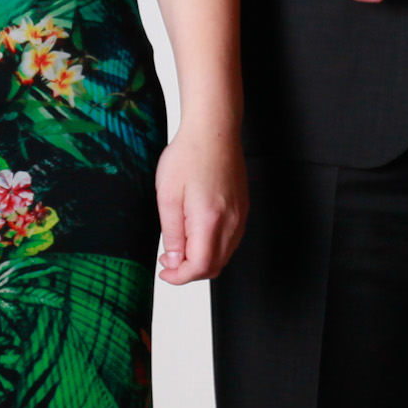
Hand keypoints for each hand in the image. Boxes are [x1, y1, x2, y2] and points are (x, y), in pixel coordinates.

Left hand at [156, 129, 248, 283]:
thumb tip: (175, 261)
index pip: (200, 267)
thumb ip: (172, 234)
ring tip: (180, 246)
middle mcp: (232, 221)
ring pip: (225, 256)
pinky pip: (231, 241)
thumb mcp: (167, 196)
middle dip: (190, 272)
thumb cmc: (189, 155)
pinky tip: (197, 234)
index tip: (164, 272)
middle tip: (168, 261)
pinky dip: (214, 248)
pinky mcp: (243, 208)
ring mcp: (241, 215)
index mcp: (210, 220)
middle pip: (215, 267)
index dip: (179, 277)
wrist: (214, 130)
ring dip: (202, 260)